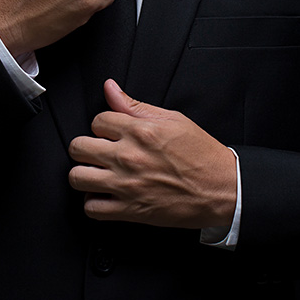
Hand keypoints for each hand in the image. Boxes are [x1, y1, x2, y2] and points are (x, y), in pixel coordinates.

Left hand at [68, 80, 236, 228]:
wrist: (222, 188)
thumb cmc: (202, 155)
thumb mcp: (173, 120)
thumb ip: (135, 106)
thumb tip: (110, 88)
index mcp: (140, 132)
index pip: (97, 120)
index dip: (102, 126)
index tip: (110, 134)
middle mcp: (129, 157)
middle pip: (78, 147)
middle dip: (85, 147)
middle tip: (97, 152)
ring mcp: (126, 185)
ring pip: (77, 177)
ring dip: (83, 174)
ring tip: (96, 173)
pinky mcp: (130, 210)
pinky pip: (92, 208)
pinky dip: (93, 203)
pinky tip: (104, 196)